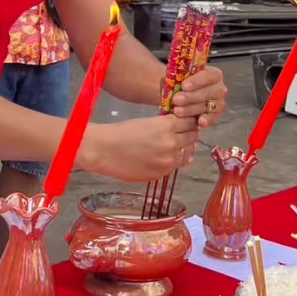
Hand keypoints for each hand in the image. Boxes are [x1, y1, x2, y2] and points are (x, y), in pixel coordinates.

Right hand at [80, 115, 199, 182]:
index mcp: (166, 126)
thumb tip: (182, 128)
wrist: (103, 150)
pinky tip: (165, 157)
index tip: (188, 121)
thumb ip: (167, 126)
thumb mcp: (147, 122)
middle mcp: (171, 144)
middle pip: (192, 138)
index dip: (190, 121)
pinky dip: (173, 161)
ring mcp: (167, 161)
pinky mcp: (160, 174)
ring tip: (176, 146)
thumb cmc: (121, 132)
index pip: (190, 122)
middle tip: (185, 133)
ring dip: (184, 149)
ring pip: (187, 154)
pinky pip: (175, 166)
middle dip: (190, 134)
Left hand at [170, 66, 227, 127]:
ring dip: (192, 109)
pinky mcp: (216, 115)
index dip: (197, 81)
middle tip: (176, 100)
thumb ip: (175, 76)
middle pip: (209, 92)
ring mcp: (219, 102)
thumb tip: (168, 78)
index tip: (183, 86)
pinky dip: (206, 120)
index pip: (209, 75)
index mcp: (212, 74)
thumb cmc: (179, 85)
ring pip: (208, 106)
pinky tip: (198, 123)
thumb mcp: (176, 77)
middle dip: (191, 97)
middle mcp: (219, 87)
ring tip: (177, 111)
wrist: (179, 98)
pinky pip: (213, 118)